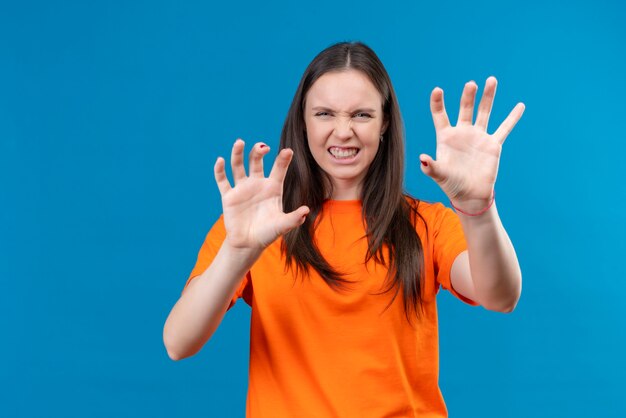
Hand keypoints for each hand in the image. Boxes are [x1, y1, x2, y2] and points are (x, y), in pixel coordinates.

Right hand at [214, 139, 309, 249]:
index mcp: (272, 188)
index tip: (288, 151)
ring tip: (240, 142)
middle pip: (256, 161)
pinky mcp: (229, 196)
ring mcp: (242, 188)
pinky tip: (220, 160)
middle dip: (258, 152)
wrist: (248, 244)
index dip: (283, 160)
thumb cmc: (268, 233)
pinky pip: (222, 180)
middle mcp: (257, 184)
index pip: (279, 169)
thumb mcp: (282, 226)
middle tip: (262, 147)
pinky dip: (220, 170)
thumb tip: (305, 211)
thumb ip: (293, 218)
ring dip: (238, 153)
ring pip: (238, 166)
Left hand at [420, 77, 524, 212]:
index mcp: (446, 137)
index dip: (437, 102)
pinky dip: (512, 117)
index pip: (440, 115)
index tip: (437, 90)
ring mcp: (478, 136)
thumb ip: (430, 167)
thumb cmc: (451, 185)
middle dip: (468, 96)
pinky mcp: (493, 144)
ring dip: (488, 96)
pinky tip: (520, 105)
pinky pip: (504, 128)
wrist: (470, 196)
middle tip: (471, 84)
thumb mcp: (439, 176)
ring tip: (491, 80)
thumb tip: (422, 159)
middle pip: (465, 108)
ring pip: (484, 112)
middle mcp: (462, 132)